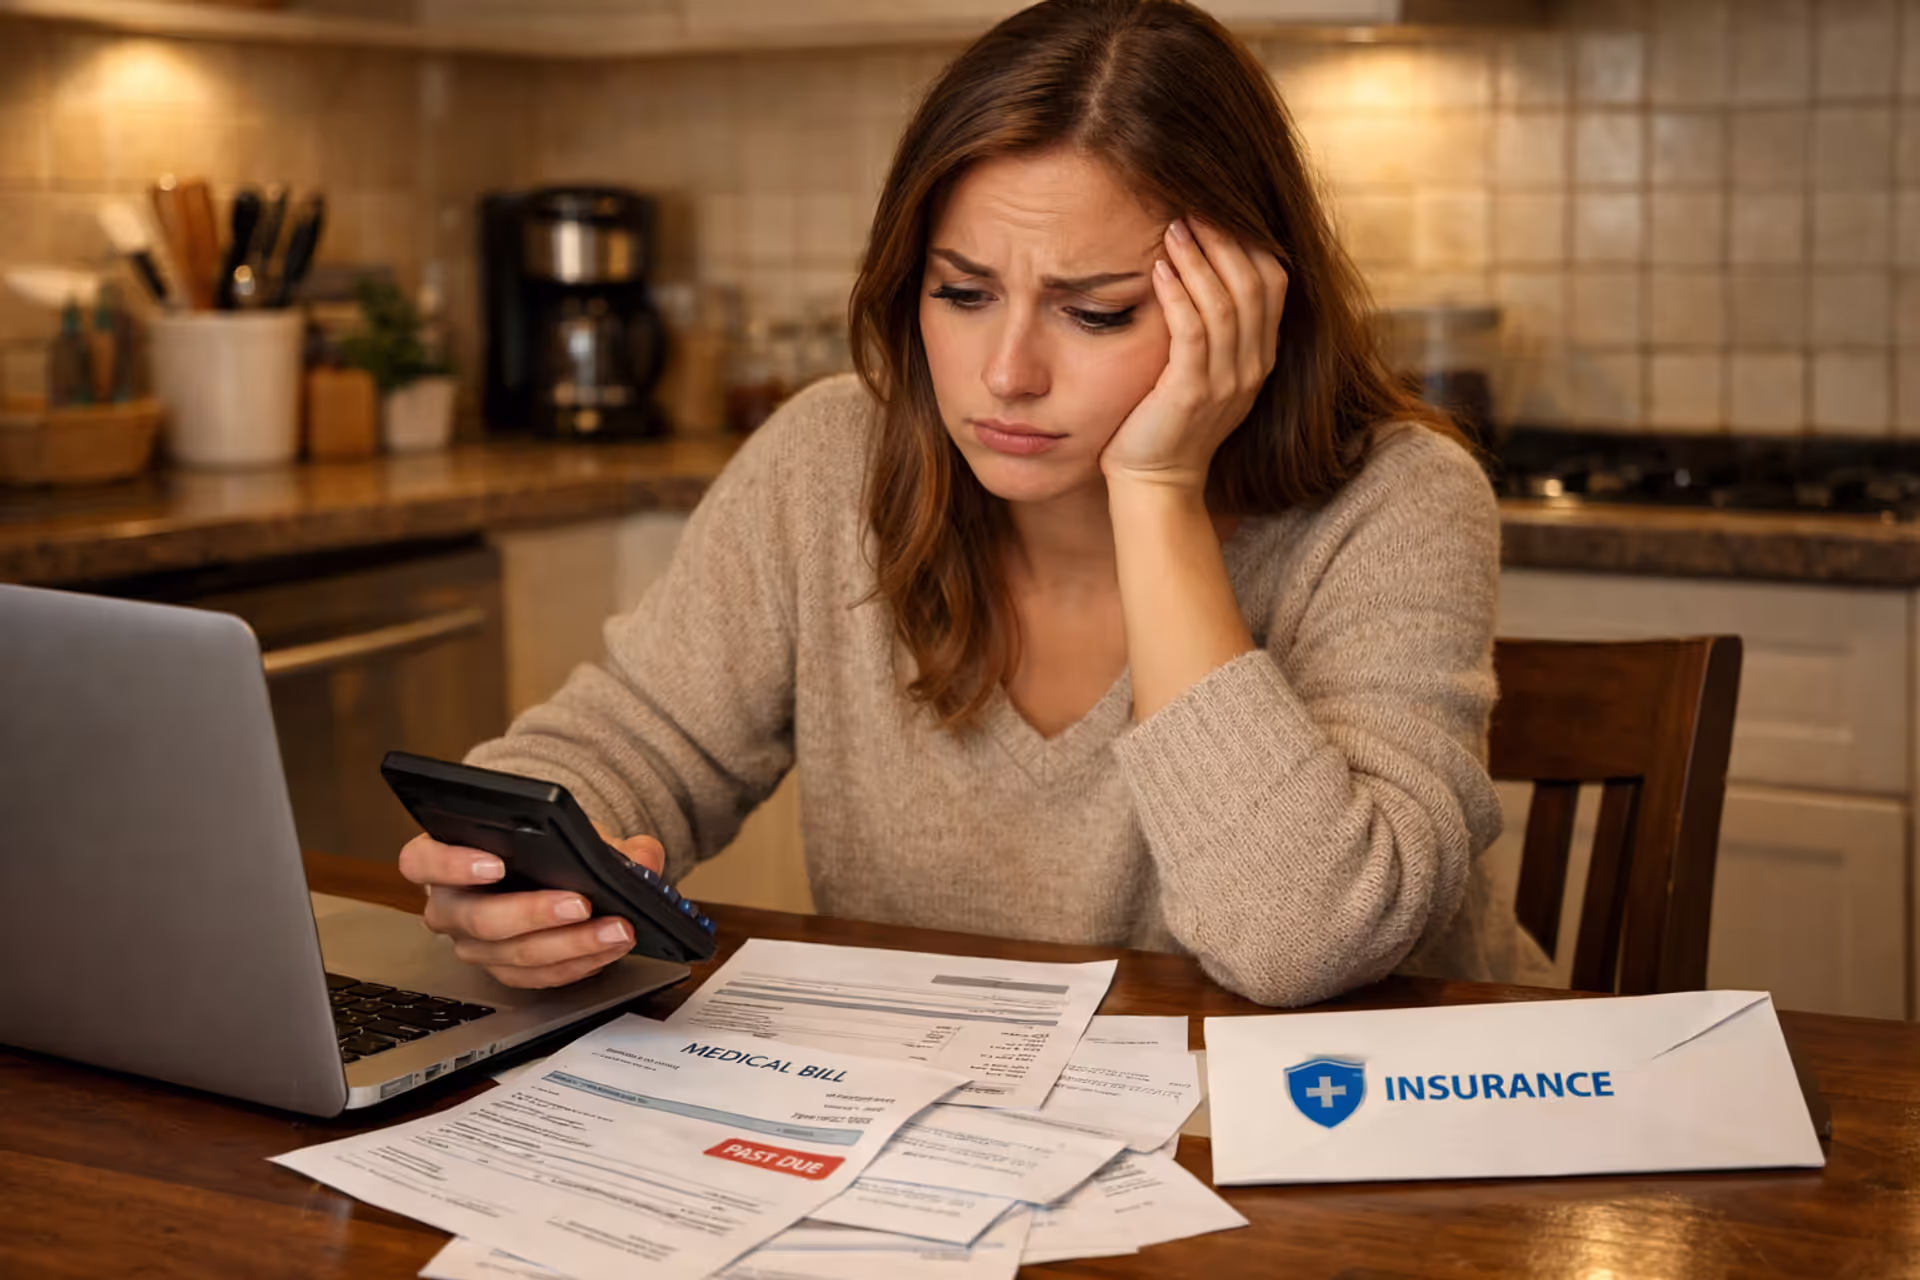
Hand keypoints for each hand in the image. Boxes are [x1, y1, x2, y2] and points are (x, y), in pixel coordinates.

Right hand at [398, 823, 666, 988]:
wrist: (548, 870)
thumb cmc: (542, 847)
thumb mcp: (567, 830)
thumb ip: (608, 839)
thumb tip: (643, 857)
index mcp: (442, 858)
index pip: (422, 862)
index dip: (453, 865)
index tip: (496, 864)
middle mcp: (448, 907)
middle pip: (478, 919)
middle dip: (534, 913)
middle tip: (581, 904)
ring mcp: (473, 946)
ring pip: (512, 955)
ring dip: (570, 945)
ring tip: (615, 930)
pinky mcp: (503, 971)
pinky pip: (535, 978)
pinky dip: (577, 964)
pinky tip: (609, 949)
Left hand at [1099, 216, 1287, 492]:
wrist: (1155, 482)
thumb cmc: (1166, 419)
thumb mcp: (1202, 369)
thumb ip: (1212, 328)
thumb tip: (1196, 266)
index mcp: (1260, 356)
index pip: (1275, 284)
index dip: (1248, 243)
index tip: (1216, 211)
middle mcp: (1253, 367)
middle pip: (1254, 285)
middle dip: (1224, 240)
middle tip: (1192, 206)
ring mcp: (1227, 382)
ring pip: (1227, 304)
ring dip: (1199, 260)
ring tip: (1173, 228)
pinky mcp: (1193, 393)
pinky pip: (1193, 333)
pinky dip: (1179, 296)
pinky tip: (1159, 271)